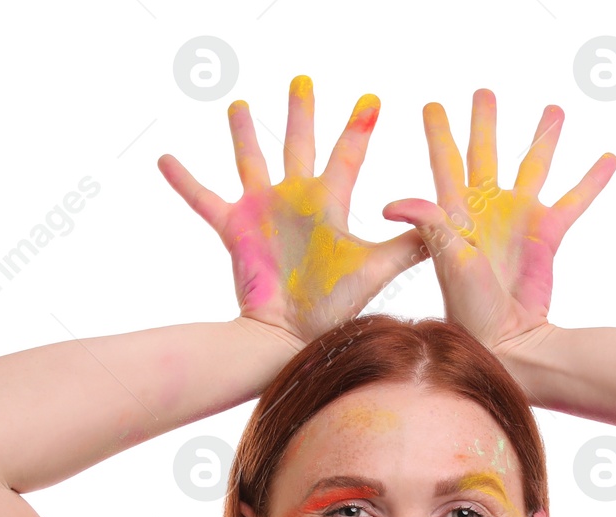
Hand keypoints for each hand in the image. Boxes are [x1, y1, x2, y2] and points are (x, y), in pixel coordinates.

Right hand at [158, 75, 426, 347]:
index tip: (372, 99)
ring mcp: (263, 212)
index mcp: (329, 203)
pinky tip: (164, 159)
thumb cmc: (334, 306)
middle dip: (302, 113)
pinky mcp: (234, 229)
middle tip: (303, 81)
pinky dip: (184, 181)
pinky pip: (203, 199)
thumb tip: (450, 223)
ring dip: (244, 135)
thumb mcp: (377, 268)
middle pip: (298, 143)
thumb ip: (411, 244)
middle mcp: (296, 201)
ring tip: (239, 106)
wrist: (291, 335)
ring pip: (251, 161)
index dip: (359, 127)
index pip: (348, 155)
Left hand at [382, 89, 615, 356]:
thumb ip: (429, 223)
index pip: (446, 161)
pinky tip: (609, 158)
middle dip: (485, 122)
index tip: (432, 105)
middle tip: (484, 92)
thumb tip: (390, 202)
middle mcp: (487, 209)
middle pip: (485, 152)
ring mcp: (518, 220)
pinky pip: (574, 200)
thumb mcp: (447, 259)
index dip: (439, 133)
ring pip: (533, 166)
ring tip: (553, 109)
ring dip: (543, 138)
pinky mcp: (546, 235)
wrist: (506, 339)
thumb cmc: (468, 306)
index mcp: (457, 211)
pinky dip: (591, 181)